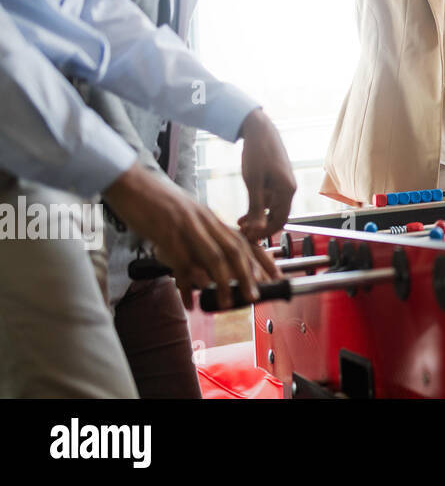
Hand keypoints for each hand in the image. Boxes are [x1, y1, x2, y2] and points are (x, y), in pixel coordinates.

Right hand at [103, 165, 280, 309]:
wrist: (130, 182)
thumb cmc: (154, 201)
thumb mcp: (184, 218)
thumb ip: (196, 239)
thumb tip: (204, 268)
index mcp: (211, 218)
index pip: (243, 239)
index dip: (261, 259)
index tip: (273, 276)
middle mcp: (205, 221)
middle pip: (235, 250)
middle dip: (248, 275)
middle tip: (254, 297)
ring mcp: (188, 226)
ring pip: (213, 257)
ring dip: (223, 282)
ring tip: (226, 303)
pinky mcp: (167, 232)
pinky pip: (181, 262)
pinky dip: (187, 283)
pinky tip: (189, 301)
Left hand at [236, 108, 296, 238]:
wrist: (259, 129)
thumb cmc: (256, 153)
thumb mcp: (253, 182)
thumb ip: (256, 207)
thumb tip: (257, 229)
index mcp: (287, 190)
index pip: (281, 220)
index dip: (266, 232)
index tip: (249, 238)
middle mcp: (289, 188)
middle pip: (278, 216)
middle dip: (261, 227)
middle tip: (243, 235)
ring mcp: (283, 183)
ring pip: (272, 208)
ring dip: (258, 218)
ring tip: (240, 223)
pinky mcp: (277, 179)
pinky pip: (270, 199)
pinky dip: (259, 207)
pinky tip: (245, 212)